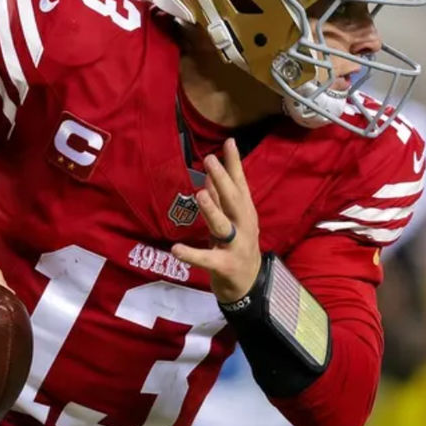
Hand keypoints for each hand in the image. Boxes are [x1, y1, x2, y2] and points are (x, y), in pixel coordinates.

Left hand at [170, 138, 261, 302]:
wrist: (250, 283)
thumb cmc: (237, 245)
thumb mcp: (232, 219)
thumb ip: (221, 198)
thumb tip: (210, 173)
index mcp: (244, 212)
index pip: (240, 184)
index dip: (234, 163)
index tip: (229, 142)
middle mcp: (243, 225)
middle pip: (233, 200)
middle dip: (222, 179)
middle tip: (210, 160)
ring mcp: (235, 245)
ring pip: (223, 226)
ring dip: (212, 210)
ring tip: (200, 195)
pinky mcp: (224, 265)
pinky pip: (206, 259)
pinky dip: (191, 254)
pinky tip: (176, 249)